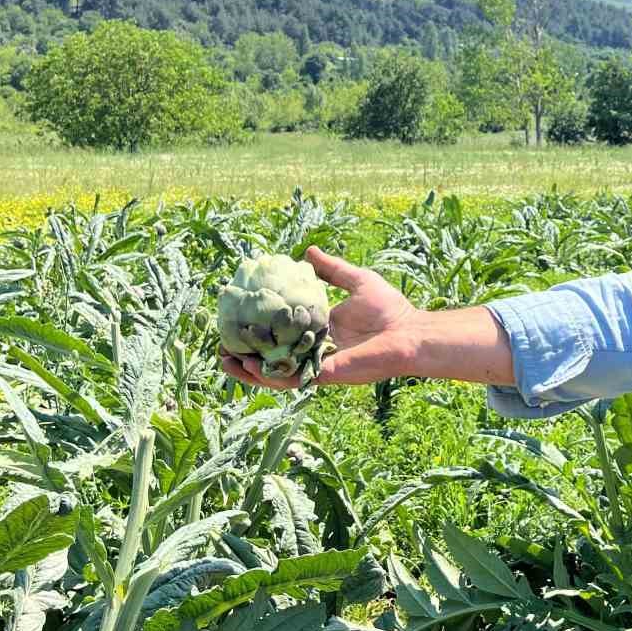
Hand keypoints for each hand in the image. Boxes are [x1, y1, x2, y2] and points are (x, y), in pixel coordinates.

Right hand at [219, 247, 421, 389]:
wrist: (409, 332)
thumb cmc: (389, 308)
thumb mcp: (355, 280)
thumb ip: (331, 269)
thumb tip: (306, 252)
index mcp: (318, 329)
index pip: (281, 332)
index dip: (258, 329)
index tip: (234, 319)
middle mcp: (313, 349)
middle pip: (271, 356)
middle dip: (245, 355)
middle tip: (222, 347)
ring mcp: (315, 364)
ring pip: (274, 372)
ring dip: (249, 369)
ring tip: (226, 360)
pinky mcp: (322, 375)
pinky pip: (290, 378)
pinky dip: (268, 374)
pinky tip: (249, 365)